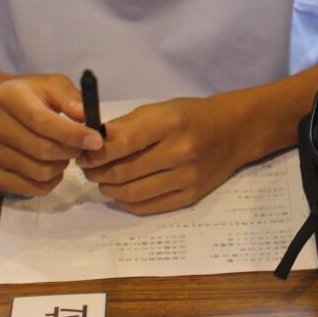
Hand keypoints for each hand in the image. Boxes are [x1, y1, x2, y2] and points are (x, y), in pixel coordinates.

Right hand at [0, 75, 104, 195]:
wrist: (2, 110)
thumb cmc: (34, 96)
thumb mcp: (53, 86)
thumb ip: (71, 98)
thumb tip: (85, 116)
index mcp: (8, 97)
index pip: (41, 121)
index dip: (71, 134)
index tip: (96, 140)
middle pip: (40, 149)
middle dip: (71, 151)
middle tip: (82, 147)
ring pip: (38, 171)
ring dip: (61, 166)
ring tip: (65, 153)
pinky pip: (30, 189)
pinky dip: (50, 183)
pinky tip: (53, 167)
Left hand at [76, 93, 251, 214]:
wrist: (234, 131)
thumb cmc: (191, 115)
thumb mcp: (160, 109)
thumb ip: (126, 126)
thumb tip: (91, 142)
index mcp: (170, 123)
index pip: (122, 144)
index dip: (95, 152)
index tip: (83, 153)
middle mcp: (181, 152)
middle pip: (124, 172)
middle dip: (98, 172)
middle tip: (88, 169)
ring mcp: (187, 177)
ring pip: (133, 193)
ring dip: (109, 189)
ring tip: (103, 180)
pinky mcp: (191, 196)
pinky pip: (149, 207)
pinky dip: (127, 203)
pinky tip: (120, 193)